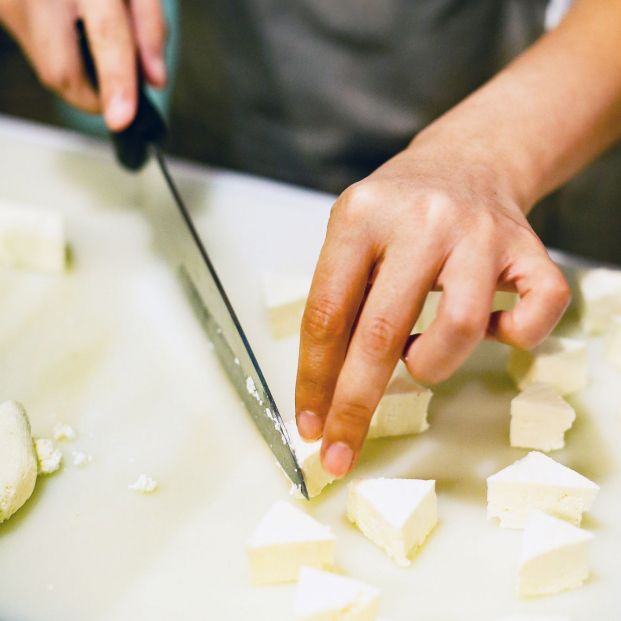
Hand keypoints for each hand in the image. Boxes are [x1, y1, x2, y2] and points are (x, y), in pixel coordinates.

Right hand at [0, 0, 165, 129]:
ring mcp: (10, 4)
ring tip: (94, 45)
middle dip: (96, 96)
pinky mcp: (2, 11)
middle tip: (118, 91)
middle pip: (62, 72)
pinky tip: (72, 28)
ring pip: (49, 70)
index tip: (122, 120)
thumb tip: (155, 80)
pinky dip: (65, 54)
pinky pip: (38, 50)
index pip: (105, 36)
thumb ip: (149, 27)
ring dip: (82, 75)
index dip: (116, 82)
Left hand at [295, 129, 569, 477]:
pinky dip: (514, 338)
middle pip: (381, 332)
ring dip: (431, 366)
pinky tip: (491, 328)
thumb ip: (339, 299)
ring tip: (420, 355)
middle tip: (340, 451)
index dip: (315, 378)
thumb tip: (327, 386)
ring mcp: (479, 234)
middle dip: (355, 406)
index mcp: (360, 216)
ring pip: (457, 328)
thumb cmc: (399, 210)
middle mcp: (421, 221)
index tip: (310, 424)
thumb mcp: (351, 235)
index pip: (327, 314)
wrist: (466, 160)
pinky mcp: (528, 248)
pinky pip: (536, 313)